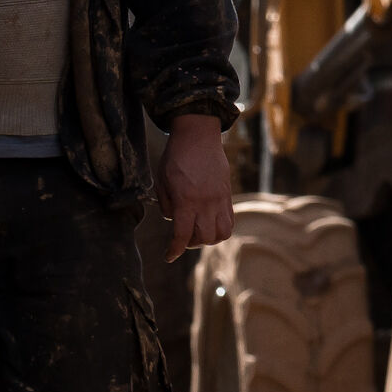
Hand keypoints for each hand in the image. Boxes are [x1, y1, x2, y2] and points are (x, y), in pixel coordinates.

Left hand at [160, 114, 234, 259]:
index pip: (182, 235)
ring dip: (209, 239)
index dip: (174, 250)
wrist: (198, 135)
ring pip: (222, 233)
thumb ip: (167, 205)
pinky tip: (210, 223)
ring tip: (198, 231)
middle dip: (191, 243)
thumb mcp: (162, 181)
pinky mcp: (227, 195)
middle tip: (183, 237)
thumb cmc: (176, 156)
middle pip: (204, 238)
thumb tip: (174, 220)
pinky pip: (230, 221)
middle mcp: (205, 203)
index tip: (169, 256)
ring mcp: (220, 199)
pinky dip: (220, 228)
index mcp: (186, 200)